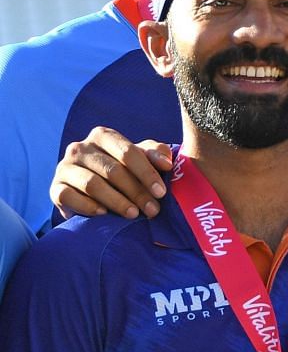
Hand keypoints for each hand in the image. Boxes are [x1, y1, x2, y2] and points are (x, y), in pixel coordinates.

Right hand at [50, 127, 172, 219]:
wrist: (93, 192)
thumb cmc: (124, 171)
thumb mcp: (141, 159)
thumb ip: (154, 154)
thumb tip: (167, 162)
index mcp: (103, 136)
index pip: (128, 152)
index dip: (146, 173)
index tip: (161, 192)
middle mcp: (80, 148)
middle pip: (112, 171)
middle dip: (136, 192)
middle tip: (152, 210)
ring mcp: (65, 167)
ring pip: (92, 184)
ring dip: (116, 202)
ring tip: (133, 214)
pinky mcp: (55, 187)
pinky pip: (69, 196)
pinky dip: (88, 206)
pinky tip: (104, 214)